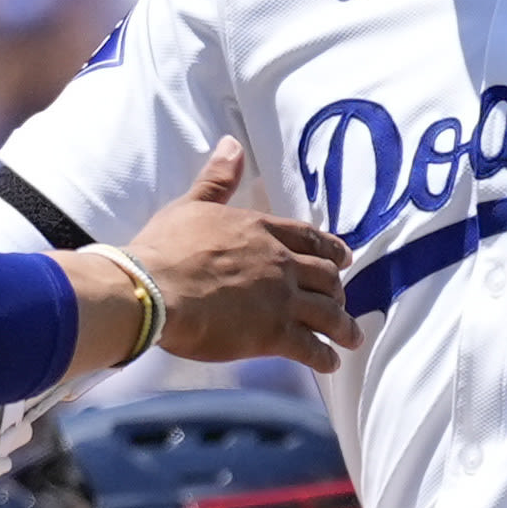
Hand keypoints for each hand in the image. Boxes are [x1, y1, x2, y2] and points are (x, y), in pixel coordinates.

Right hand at [109, 139, 353, 373]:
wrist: (155, 290)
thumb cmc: (166, 248)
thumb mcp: (192, 205)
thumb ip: (217, 179)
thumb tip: (232, 145)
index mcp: (261, 230)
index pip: (308, 238)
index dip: (330, 249)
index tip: (343, 258)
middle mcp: (280, 262)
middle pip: (325, 275)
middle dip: (337, 289)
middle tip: (341, 300)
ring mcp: (281, 300)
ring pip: (328, 313)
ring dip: (344, 326)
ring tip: (351, 338)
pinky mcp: (274, 334)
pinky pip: (311, 347)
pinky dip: (324, 356)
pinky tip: (330, 363)